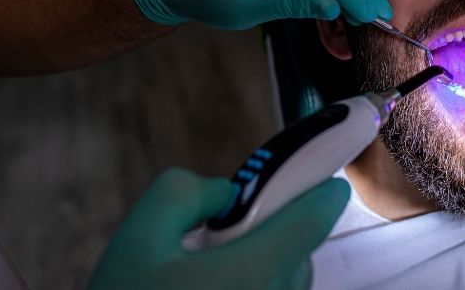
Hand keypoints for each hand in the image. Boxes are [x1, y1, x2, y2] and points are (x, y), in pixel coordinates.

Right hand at [88, 168, 349, 289]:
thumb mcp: (139, 236)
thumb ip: (185, 193)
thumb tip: (225, 194)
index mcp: (255, 270)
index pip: (315, 220)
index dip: (322, 195)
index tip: (326, 184)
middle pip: (298, 255)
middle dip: (274, 237)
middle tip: (228, 239)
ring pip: (286, 286)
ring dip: (264, 272)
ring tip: (208, 277)